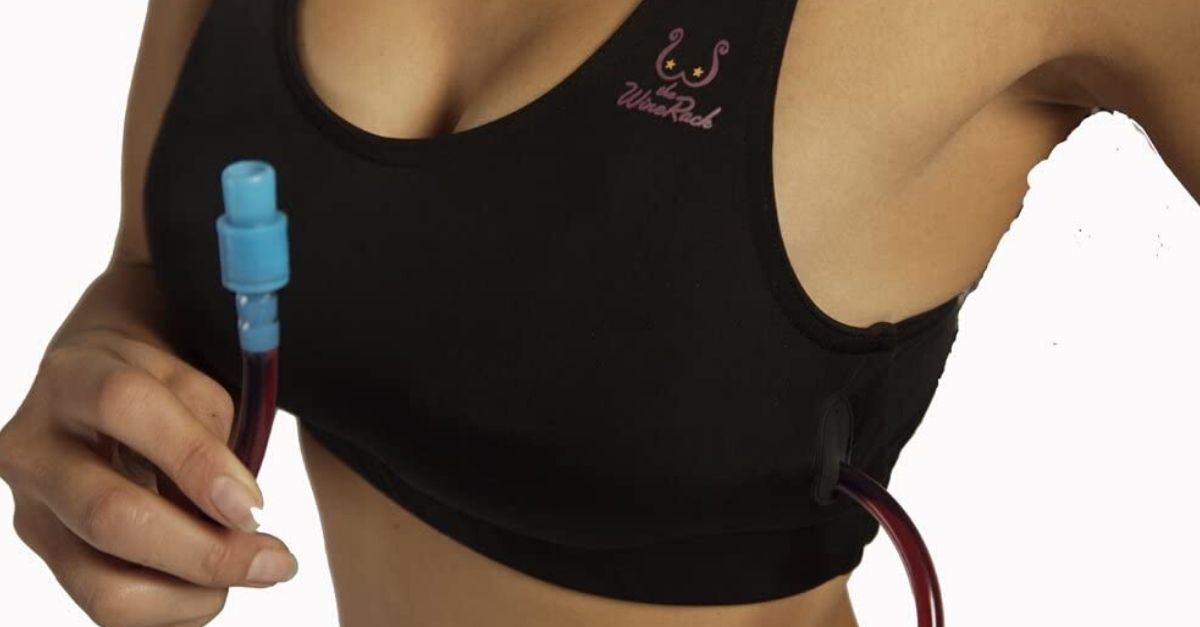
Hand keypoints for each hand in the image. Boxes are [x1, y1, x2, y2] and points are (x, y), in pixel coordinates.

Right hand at [0, 328, 298, 625]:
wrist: (95, 400)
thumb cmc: (158, 389)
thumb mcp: (188, 379)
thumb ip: (212, 433)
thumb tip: (239, 514)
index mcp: (75, 376)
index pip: (125, 408)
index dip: (196, 459)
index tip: (255, 505)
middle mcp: (36, 447)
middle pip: (112, 516)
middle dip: (207, 552)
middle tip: (275, 561)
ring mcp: (34, 510)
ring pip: (106, 586)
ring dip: (194, 594)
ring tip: (246, 571)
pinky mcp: (48, 556)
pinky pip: (110, 611)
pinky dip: (175, 609)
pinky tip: (210, 585)